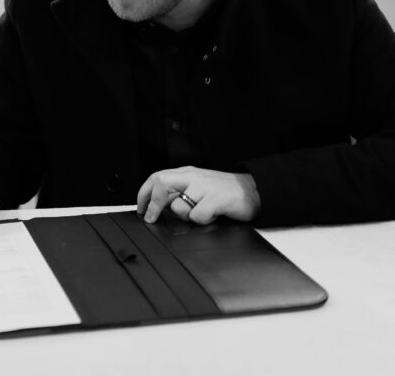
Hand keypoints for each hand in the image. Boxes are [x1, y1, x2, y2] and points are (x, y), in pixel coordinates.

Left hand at [136, 167, 260, 224]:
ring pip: (179, 205)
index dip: (144, 194)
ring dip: (184, 216)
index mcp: (187, 173)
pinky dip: (201, 221)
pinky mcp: (217, 199)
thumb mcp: (198, 187)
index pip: (157, 177)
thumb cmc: (224, 191)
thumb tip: (157, 206)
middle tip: (151, 218)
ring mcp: (205, 187)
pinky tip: (211, 216)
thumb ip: (179, 193)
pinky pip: (198, 216)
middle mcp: (193, 177)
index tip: (141, 209)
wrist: (253, 190)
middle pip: (162, 183)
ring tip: (197, 214)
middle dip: (153, 203)